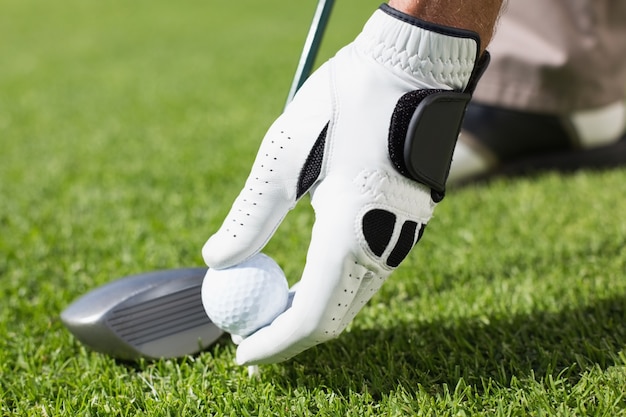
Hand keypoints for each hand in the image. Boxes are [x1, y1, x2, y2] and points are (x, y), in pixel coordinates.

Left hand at [202, 4, 482, 364]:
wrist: (411, 65)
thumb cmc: (344, 99)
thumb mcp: (283, 154)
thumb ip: (251, 215)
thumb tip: (216, 260)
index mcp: (351, 230)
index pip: (310, 317)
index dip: (274, 344)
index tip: (240, 354)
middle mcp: (384, 244)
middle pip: (333, 318)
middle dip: (288, 337)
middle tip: (247, 335)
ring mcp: (402, 236)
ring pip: (351, 300)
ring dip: (308, 314)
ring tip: (266, 310)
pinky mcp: (408, 224)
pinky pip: (365, 276)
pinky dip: (329, 290)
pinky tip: (302, 278)